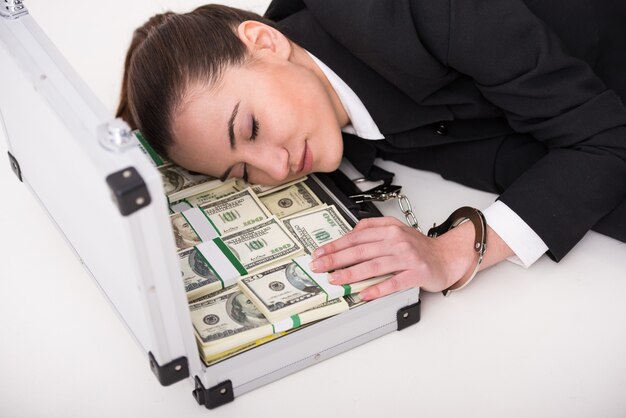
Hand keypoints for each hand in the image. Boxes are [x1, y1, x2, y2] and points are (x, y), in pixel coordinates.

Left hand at [309, 217, 473, 299]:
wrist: (447, 256)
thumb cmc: (419, 246)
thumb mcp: (395, 229)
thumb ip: (372, 228)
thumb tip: (348, 235)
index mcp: (388, 229)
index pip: (355, 237)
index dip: (335, 245)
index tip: (319, 253)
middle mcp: (396, 241)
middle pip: (360, 250)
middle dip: (336, 259)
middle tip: (319, 267)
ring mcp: (407, 257)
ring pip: (374, 265)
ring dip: (351, 274)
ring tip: (335, 280)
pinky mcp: (416, 273)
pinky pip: (394, 282)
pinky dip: (378, 288)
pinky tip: (365, 294)